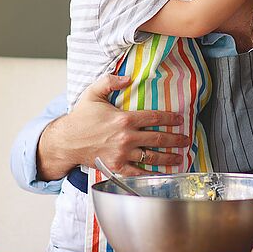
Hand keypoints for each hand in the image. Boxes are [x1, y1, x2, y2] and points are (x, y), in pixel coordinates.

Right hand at [37, 74, 190, 178]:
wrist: (66, 142)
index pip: (154, 118)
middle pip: (158, 139)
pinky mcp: (117, 167)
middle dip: (176, 139)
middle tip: (186, 140)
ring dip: (168, 158)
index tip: (179, 120)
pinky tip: (160, 174)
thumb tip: (127, 78)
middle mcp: (126, 137)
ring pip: (152, 157)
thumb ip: (110, 81)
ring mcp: (122, 154)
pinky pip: (137, 172)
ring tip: (179, 158)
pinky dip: (150, 174)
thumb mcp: (92, 93)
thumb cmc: (80, 118)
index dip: (170, 119)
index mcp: (124, 119)